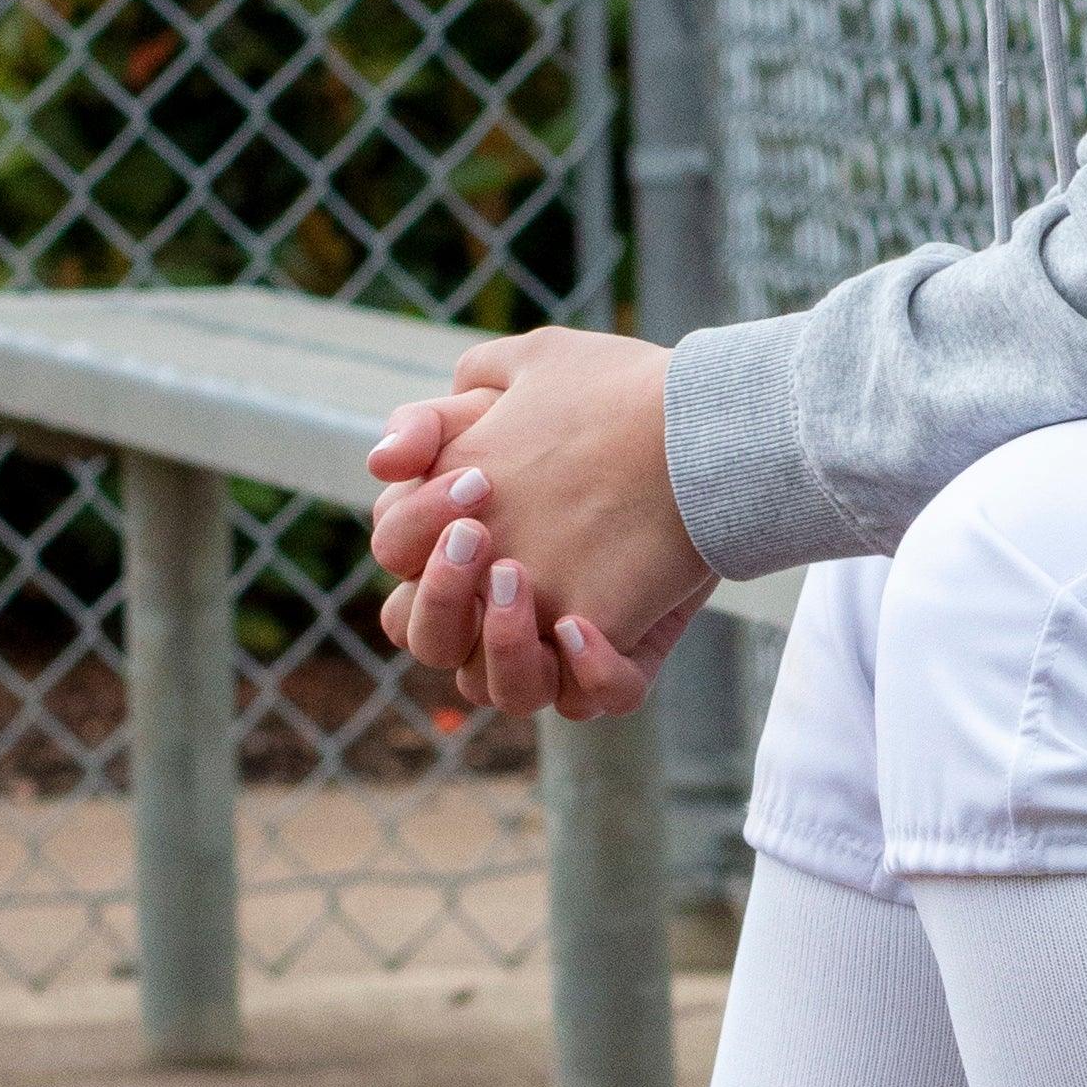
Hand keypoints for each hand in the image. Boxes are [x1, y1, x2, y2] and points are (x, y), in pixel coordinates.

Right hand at [363, 329, 711, 722]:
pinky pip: (593, 700)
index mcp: (458, 548)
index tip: (474, 481)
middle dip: (442, 597)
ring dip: (500, 647)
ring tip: (521, 584)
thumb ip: (437, 416)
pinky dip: (587, 675)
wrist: (705, 425)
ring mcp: (556, 641)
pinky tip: (582, 627)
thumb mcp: (523, 386)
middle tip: (480, 540)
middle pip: (426, 641)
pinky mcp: (623, 656)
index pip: (398, 561)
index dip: (418, 530)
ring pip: (500, 691)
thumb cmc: (605, 405)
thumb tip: (382, 461)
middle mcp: (495, 607)